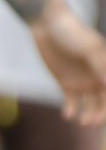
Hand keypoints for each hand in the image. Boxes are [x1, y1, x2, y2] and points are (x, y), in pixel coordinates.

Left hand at [32, 0, 105, 125]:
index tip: (105, 114)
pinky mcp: (67, 84)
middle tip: (91, 123)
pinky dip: (71, 110)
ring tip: (82, 122)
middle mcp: (100, 78)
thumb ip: (101, 66)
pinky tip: (68, 115)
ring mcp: (84, 82)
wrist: (49, 27)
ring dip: (89, 115)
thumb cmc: (74, 34)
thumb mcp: (89, 49)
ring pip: (91, 106)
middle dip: (101, 115)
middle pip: (105, 103)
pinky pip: (72, 103)